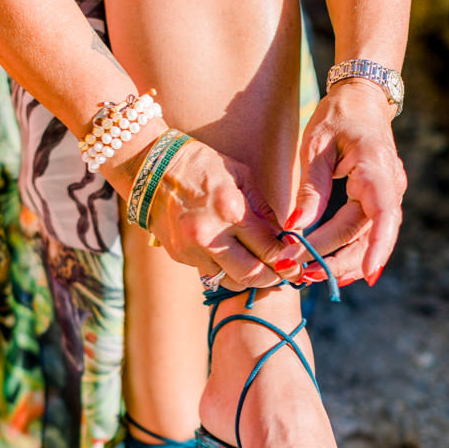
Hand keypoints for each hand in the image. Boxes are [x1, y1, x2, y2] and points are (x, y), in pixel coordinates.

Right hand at [140, 138, 293, 287]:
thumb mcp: (241, 175)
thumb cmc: (202, 166)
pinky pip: (208, 272)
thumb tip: (281, 235)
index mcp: (232, 212)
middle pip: (251, 275)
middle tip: (281, 275)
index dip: (287, 261)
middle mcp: (212, 236)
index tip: (296, 264)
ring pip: (229, 282)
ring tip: (255, 268)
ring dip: (246, 278)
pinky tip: (227, 257)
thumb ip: (262, 208)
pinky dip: (222, 269)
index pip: (269, 250)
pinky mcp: (179, 256)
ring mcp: (192, 249)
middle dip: (272, 278)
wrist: (152, 169)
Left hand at [288, 80, 406, 286]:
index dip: (378, 246)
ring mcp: (386, 192)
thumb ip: (310, 188)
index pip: (383, 213)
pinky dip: (349, 251)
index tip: (368, 274)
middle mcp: (389, 184)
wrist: (361, 98)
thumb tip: (296, 227)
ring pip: (368, 237)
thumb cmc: (336, 116)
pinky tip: (330, 269)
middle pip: (368, 233)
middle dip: (338, 259)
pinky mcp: (378, 198)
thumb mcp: (315, 147)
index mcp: (375, 167)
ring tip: (311, 277)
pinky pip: (366, 231)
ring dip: (343, 260)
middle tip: (303, 276)